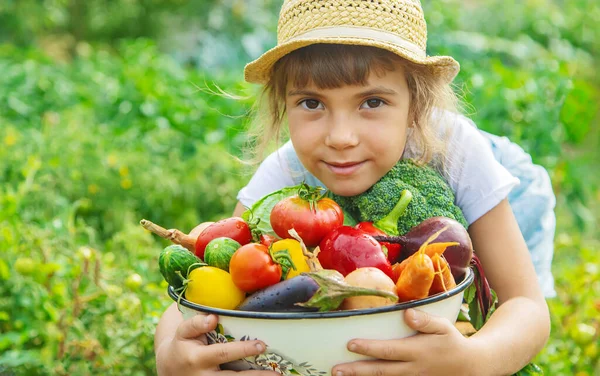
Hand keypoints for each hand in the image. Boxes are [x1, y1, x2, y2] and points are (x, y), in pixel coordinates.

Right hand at [156, 313, 278, 375]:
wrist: (171, 368)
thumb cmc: (183, 345)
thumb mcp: (182, 332)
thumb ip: (195, 324)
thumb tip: (212, 317)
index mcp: (197, 358)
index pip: (223, 353)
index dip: (242, 349)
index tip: (261, 344)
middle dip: (255, 375)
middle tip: (275, 372)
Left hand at [332, 309, 480, 375]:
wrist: (470, 367)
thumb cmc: (452, 342)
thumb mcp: (443, 327)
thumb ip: (425, 321)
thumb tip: (406, 313)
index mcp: (417, 352)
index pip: (388, 351)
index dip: (368, 348)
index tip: (350, 344)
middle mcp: (412, 369)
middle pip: (380, 371)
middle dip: (357, 371)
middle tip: (336, 369)